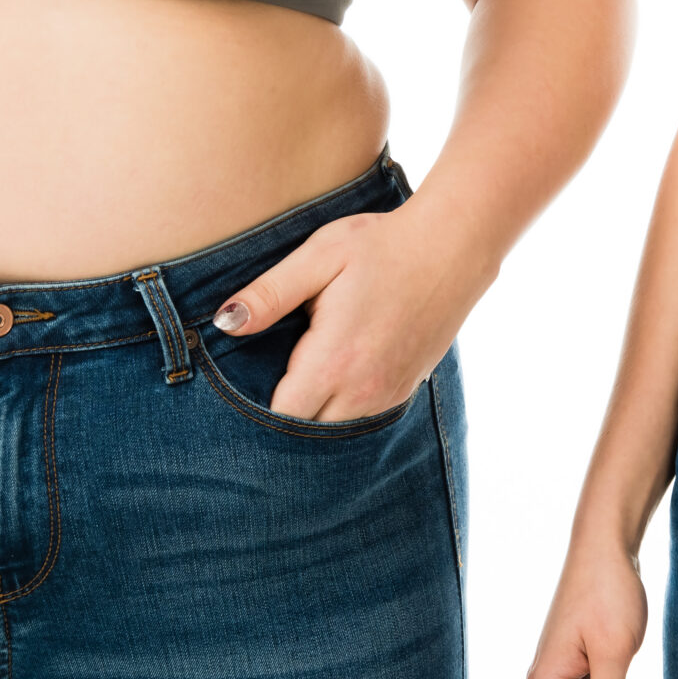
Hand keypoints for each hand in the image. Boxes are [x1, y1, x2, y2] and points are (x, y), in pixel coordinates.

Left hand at [209, 202, 493, 422]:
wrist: (453, 246)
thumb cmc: (381, 246)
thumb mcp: (318, 257)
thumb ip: (269, 295)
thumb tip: (224, 323)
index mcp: (333, 361)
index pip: (279, 417)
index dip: (255, 406)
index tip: (246, 381)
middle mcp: (362, 391)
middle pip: (306, 432)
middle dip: (284, 414)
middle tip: (270, 377)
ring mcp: (388, 395)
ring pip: (335, 431)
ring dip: (315, 413)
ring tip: (303, 373)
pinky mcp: (406, 390)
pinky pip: (362, 419)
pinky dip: (342, 407)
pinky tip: (336, 375)